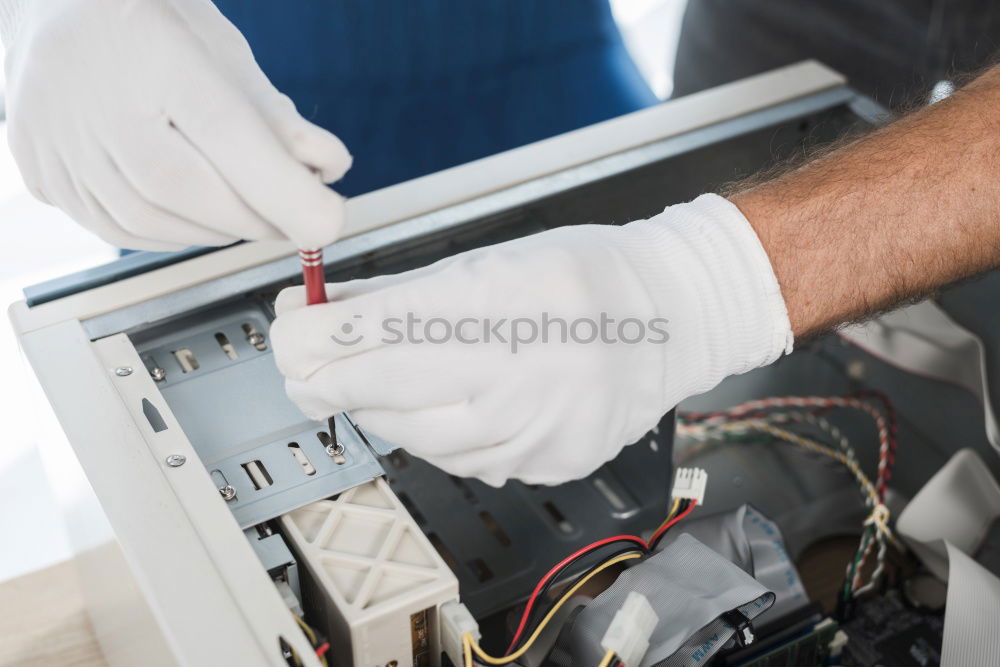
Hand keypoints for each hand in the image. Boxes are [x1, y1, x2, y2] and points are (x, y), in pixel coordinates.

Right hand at [1, 0, 349, 249]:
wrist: (55, 9)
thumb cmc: (151, 24)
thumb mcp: (222, 50)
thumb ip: (275, 115)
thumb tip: (327, 169)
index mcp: (150, 48)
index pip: (226, 133)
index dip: (284, 190)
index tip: (328, 221)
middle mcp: (90, 95)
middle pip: (185, 188)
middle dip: (256, 217)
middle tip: (293, 217)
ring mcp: (54, 139)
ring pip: (150, 220)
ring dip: (216, 230)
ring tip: (245, 209)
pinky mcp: (39, 173)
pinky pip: (117, 229)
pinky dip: (172, 234)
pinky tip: (195, 214)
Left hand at [270, 195, 792, 485]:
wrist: (671, 319)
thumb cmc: (584, 275)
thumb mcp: (491, 260)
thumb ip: (401, 292)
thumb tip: (322, 308)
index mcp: (503, 303)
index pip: (377, 332)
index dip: (316, 338)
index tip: (288, 333)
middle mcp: (520, 373)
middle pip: (383, 393)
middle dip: (326, 380)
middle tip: (303, 367)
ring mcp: (535, 429)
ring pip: (414, 437)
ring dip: (378, 410)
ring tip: (374, 382)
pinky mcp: (545, 463)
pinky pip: (461, 460)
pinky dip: (433, 435)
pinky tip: (436, 408)